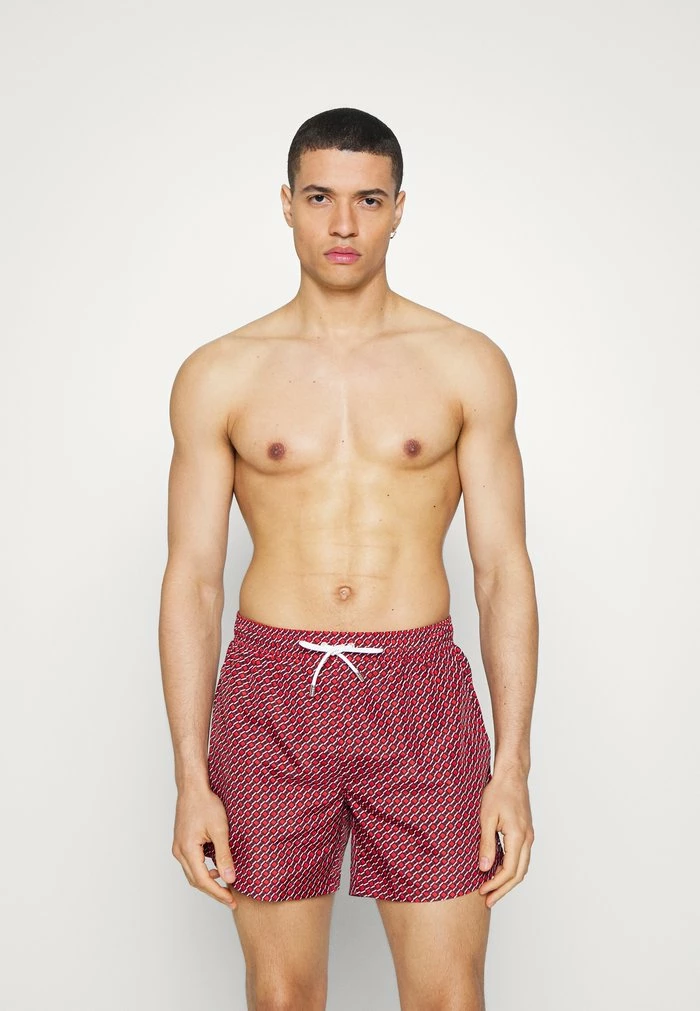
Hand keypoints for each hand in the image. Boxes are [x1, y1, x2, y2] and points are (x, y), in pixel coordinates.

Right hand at [172, 786, 237, 909]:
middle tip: (230, 899)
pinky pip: (191, 864)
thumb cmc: (206, 804)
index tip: (231, 901)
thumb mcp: (220, 830)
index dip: (218, 893)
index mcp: (188, 850)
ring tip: (225, 885)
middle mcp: (179, 852)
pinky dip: (203, 871)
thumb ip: (224, 856)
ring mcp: (178, 848)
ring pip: (192, 874)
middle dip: (213, 891)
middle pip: (196, 881)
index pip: (203, 881)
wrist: (193, 788)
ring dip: (208, 882)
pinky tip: (215, 868)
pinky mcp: (181, 843)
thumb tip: (230, 878)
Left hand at [477, 768, 533, 907]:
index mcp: (518, 836)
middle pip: (519, 874)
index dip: (496, 884)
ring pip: (522, 867)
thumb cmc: (498, 792)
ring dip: (508, 880)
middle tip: (488, 900)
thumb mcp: (486, 818)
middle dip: (503, 889)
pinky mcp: (526, 832)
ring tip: (492, 890)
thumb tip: (485, 869)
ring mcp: (529, 835)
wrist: (511, 775)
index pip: (509, 870)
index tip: (482, 891)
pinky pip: (521, 857)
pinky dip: (511, 868)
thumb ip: (486, 844)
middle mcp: (527, 839)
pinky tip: (498, 870)